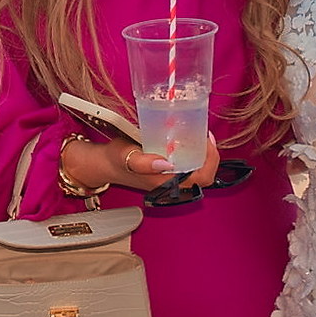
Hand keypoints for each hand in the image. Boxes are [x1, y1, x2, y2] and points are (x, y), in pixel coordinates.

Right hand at [67, 133, 222, 192]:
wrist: (105, 164)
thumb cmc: (116, 162)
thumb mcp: (126, 157)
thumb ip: (143, 163)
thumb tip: (165, 164)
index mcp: (167, 184)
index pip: (202, 177)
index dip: (210, 160)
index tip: (206, 139)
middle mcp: (173, 183)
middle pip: (204, 173)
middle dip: (209, 153)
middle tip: (204, 132)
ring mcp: (171, 177)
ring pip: (197, 168)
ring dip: (201, 151)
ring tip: (198, 133)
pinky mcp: (167, 170)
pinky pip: (187, 162)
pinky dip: (190, 150)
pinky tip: (186, 137)